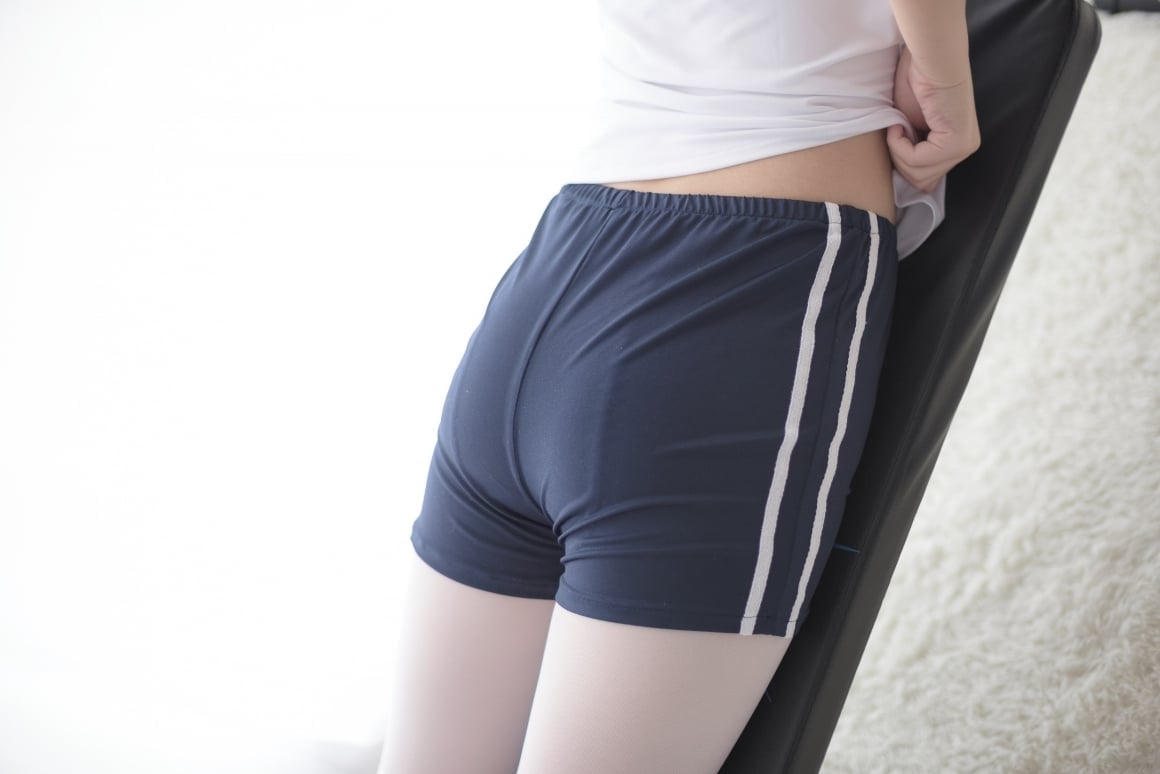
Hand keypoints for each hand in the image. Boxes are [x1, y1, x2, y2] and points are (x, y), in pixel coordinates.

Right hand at [888, 45, 980, 191]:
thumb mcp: (910, 126)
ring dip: (898, 151)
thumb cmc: (915, 82)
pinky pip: (918, 160)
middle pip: (921, 182)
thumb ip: (912, 150)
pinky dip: (899, 144)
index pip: (925, 179)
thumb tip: (903, 178)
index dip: (902, 162)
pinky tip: (900, 124)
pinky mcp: (956, 143)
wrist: (928, 58)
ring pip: (918, 175)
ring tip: (899, 125)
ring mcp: (964, 147)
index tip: (897, 135)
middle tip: (896, 130)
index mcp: (956, 146)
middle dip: (899, 159)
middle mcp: (965, 148)